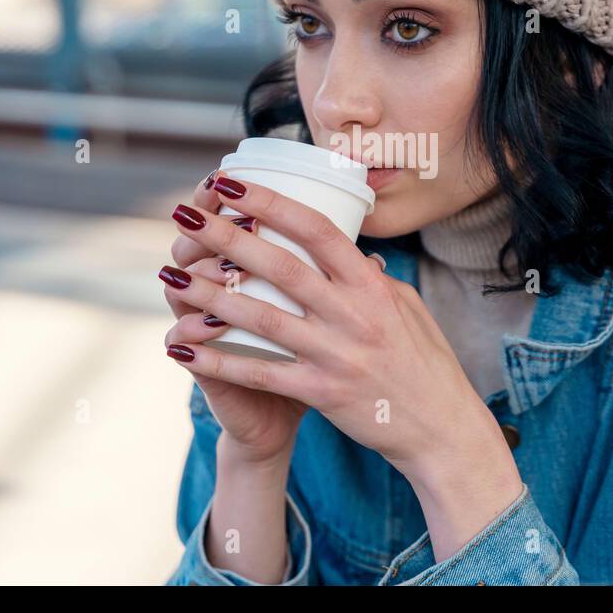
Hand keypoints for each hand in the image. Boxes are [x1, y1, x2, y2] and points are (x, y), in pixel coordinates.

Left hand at [160, 174, 513, 494]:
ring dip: (209, 295)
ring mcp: (337, 354)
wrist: (442, 428)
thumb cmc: (424, 361)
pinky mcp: (323, 392)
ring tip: (170, 275)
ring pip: (261, 317)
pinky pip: (261, 373)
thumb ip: (372, 279)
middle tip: (185, 213)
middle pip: (280, 266)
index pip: (317, 229)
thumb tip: (351, 253)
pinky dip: (217, 360)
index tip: (232, 184)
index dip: (272, 203)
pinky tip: (182, 347)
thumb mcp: (406, 307)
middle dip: (226, 236)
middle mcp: (354, 314)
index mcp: (372, 285)